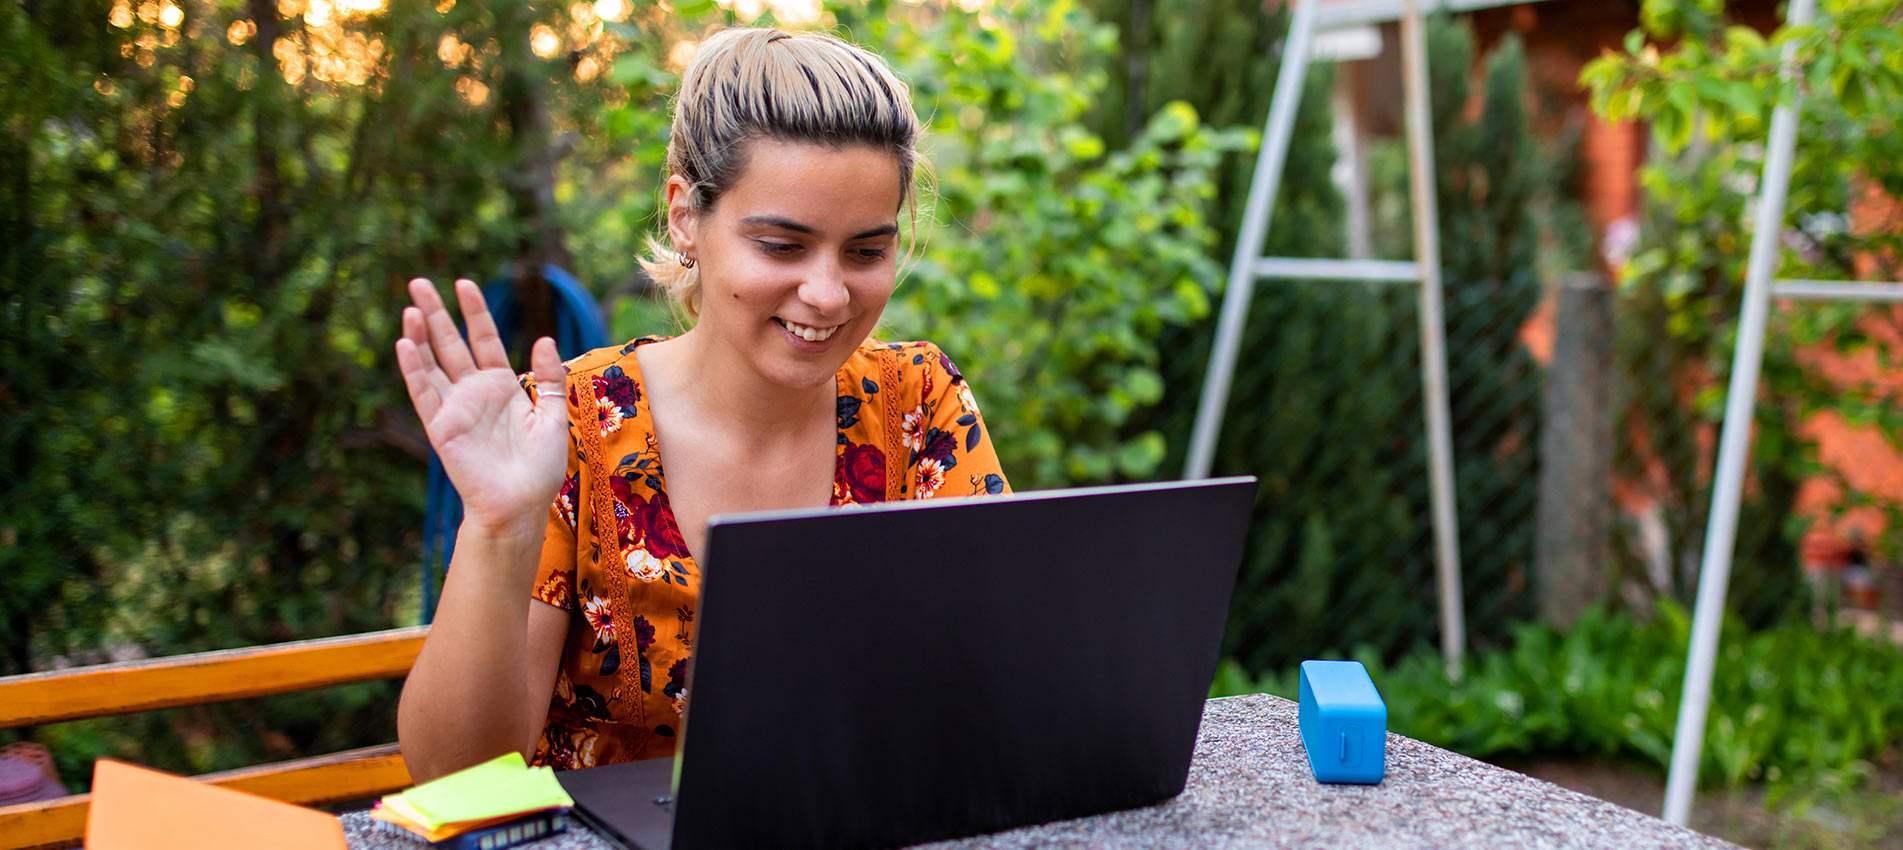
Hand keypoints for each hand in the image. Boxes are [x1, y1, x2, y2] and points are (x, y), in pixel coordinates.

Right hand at [395, 278, 568, 533]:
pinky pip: (425, 394)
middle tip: (419, 282)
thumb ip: (551, 378)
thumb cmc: (540, 467)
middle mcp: (473, 393)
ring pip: (432, 365)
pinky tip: (405, 343)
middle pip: (451, 345)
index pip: (484, 340)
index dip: (475, 312)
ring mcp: (455, 408)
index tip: (464, 284)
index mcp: (500, 387)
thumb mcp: (553, 416)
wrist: (522, 504)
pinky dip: (414, 370)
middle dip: (437, 314)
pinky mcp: (441, 427)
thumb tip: (545, 339)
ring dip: (420, 336)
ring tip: (410, 307)